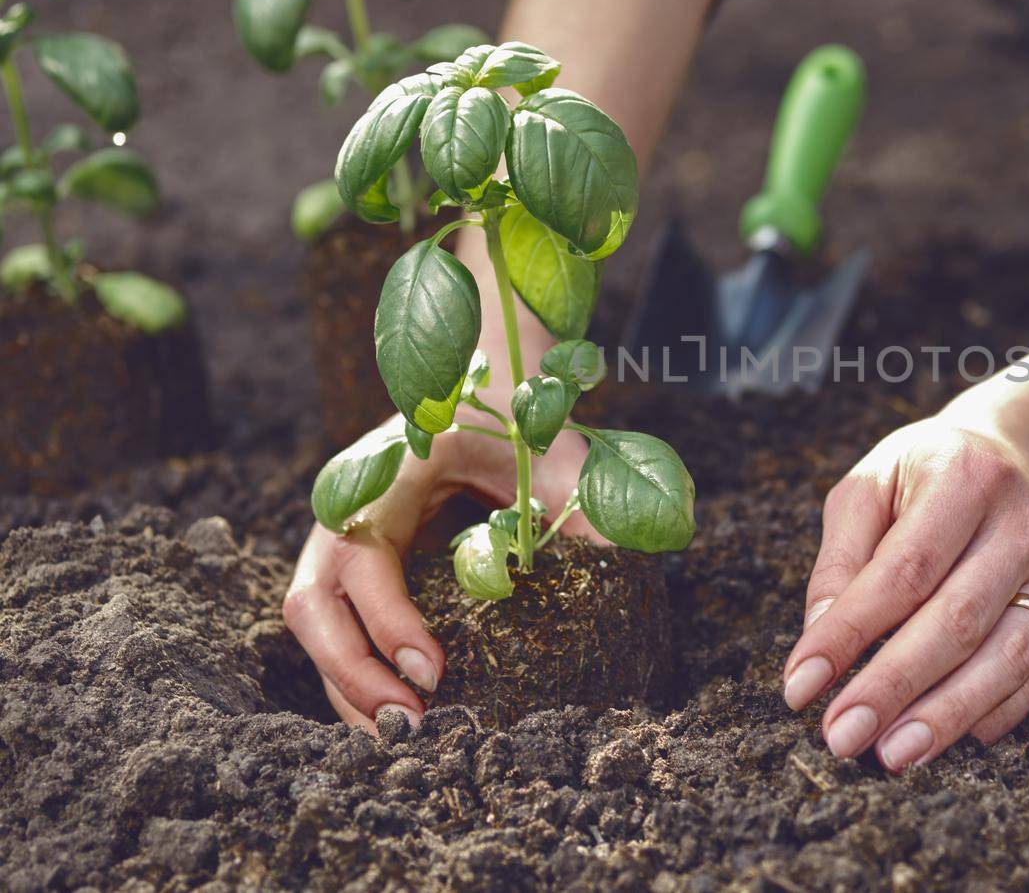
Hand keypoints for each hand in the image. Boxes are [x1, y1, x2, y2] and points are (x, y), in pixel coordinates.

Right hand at [283, 413, 593, 731]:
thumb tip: (622, 576)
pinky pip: (334, 627)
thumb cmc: (522, 418)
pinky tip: (398, 713)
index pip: (363, 557)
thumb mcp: (558, 454)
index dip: (389, 620)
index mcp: (391, 470)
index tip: (436, 671)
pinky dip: (356, 676)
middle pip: (312, 603)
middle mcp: (348, 506)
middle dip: (354, 673)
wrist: (485, 388)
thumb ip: (585, 508)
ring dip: (349, 687)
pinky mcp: (349, 564)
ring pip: (313, 624)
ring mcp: (339, 536)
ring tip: (407, 735)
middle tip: (414, 721)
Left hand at [781, 407, 1028, 771]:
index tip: (801, 685)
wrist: (1008, 454)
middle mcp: (1018, 526)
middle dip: (893, 687)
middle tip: (841, 736)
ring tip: (891, 754)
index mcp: (963, 479)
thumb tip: (819, 641)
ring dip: (945, 715)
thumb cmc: (922, 474)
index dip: (851, 633)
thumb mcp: (868, 486)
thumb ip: (842, 560)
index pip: (904, 570)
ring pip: (1005, 657)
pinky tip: (945, 740)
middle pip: (956, 621)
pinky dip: (991, 714)